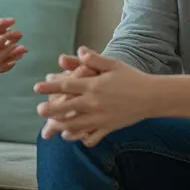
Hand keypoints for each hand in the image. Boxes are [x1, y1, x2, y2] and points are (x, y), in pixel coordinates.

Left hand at [33, 47, 152, 146]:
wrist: (152, 96)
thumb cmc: (132, 77)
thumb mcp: (113, 64)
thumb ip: (95, 59)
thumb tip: (80, 51)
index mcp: (94, 85)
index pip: (66, 85)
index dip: (50, 86)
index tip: (37, 87)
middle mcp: (94, 102)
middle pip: (65, 108)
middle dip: (50, 110)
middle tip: (39, 110)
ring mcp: (100, 117)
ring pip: (75, 125)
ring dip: (61, 126)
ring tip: (52, 126)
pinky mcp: (108, 128)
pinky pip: (91, 137)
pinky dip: (80, 138)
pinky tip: (72, 136)